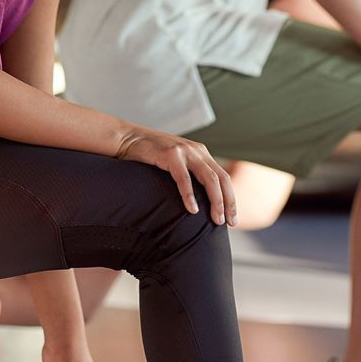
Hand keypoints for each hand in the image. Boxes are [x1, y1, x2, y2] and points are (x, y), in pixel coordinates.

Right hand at [110, 129, 235, 225]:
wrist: (127, 139)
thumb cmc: (150, 157)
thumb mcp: (176, 164)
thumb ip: (189, 175)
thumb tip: (199, 204)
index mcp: (201, 153)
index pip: (224, 177)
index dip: (231, 198)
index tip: (232, 218)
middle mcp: (197, 150)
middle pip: (221, 178)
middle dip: (228, 202)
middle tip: (230, 223)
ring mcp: (184, 151)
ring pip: (209, 178)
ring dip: (216, 201)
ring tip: (216, 219)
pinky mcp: (170, 155)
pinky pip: (183, 178)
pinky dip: (189, 195)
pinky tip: (193, 210)